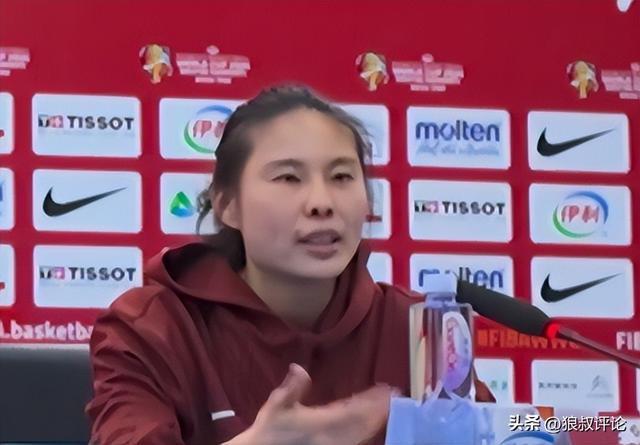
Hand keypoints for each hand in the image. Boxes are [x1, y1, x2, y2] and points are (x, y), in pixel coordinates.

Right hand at [225, 363, 394, 444]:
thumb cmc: (270, 431)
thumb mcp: (277, 406)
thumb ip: (291, 387)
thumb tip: (299, 367)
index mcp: (323, 421)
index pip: (355, 409)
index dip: (372, 400)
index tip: (387, 390)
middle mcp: (334, 436)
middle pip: (364, 423)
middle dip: (379, 409)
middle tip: (393, 396)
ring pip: (361, 434)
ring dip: (375, 420)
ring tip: (385, 408)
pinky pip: (354, 440)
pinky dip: (365, 431)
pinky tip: (368, 426)